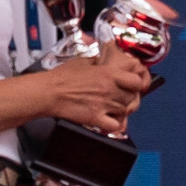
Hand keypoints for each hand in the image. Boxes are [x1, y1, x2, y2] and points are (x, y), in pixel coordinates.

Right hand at [34, 47, 154, 132]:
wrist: (49, 92)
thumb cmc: (62, 77)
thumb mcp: (84, 61)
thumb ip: (99, 61)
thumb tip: (105, 59)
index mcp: (108, 73)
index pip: (136, 81)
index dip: (136, 84)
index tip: (133, 85)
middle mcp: (109, 89)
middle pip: (132, 97)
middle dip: (128, 98)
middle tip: (120, 97)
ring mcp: (103, 105)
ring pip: (125, 111)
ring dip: (121, 110)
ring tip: (112, 108)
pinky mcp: (95, 118)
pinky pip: (115, 126)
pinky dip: (114, 125)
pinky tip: (109, 120)